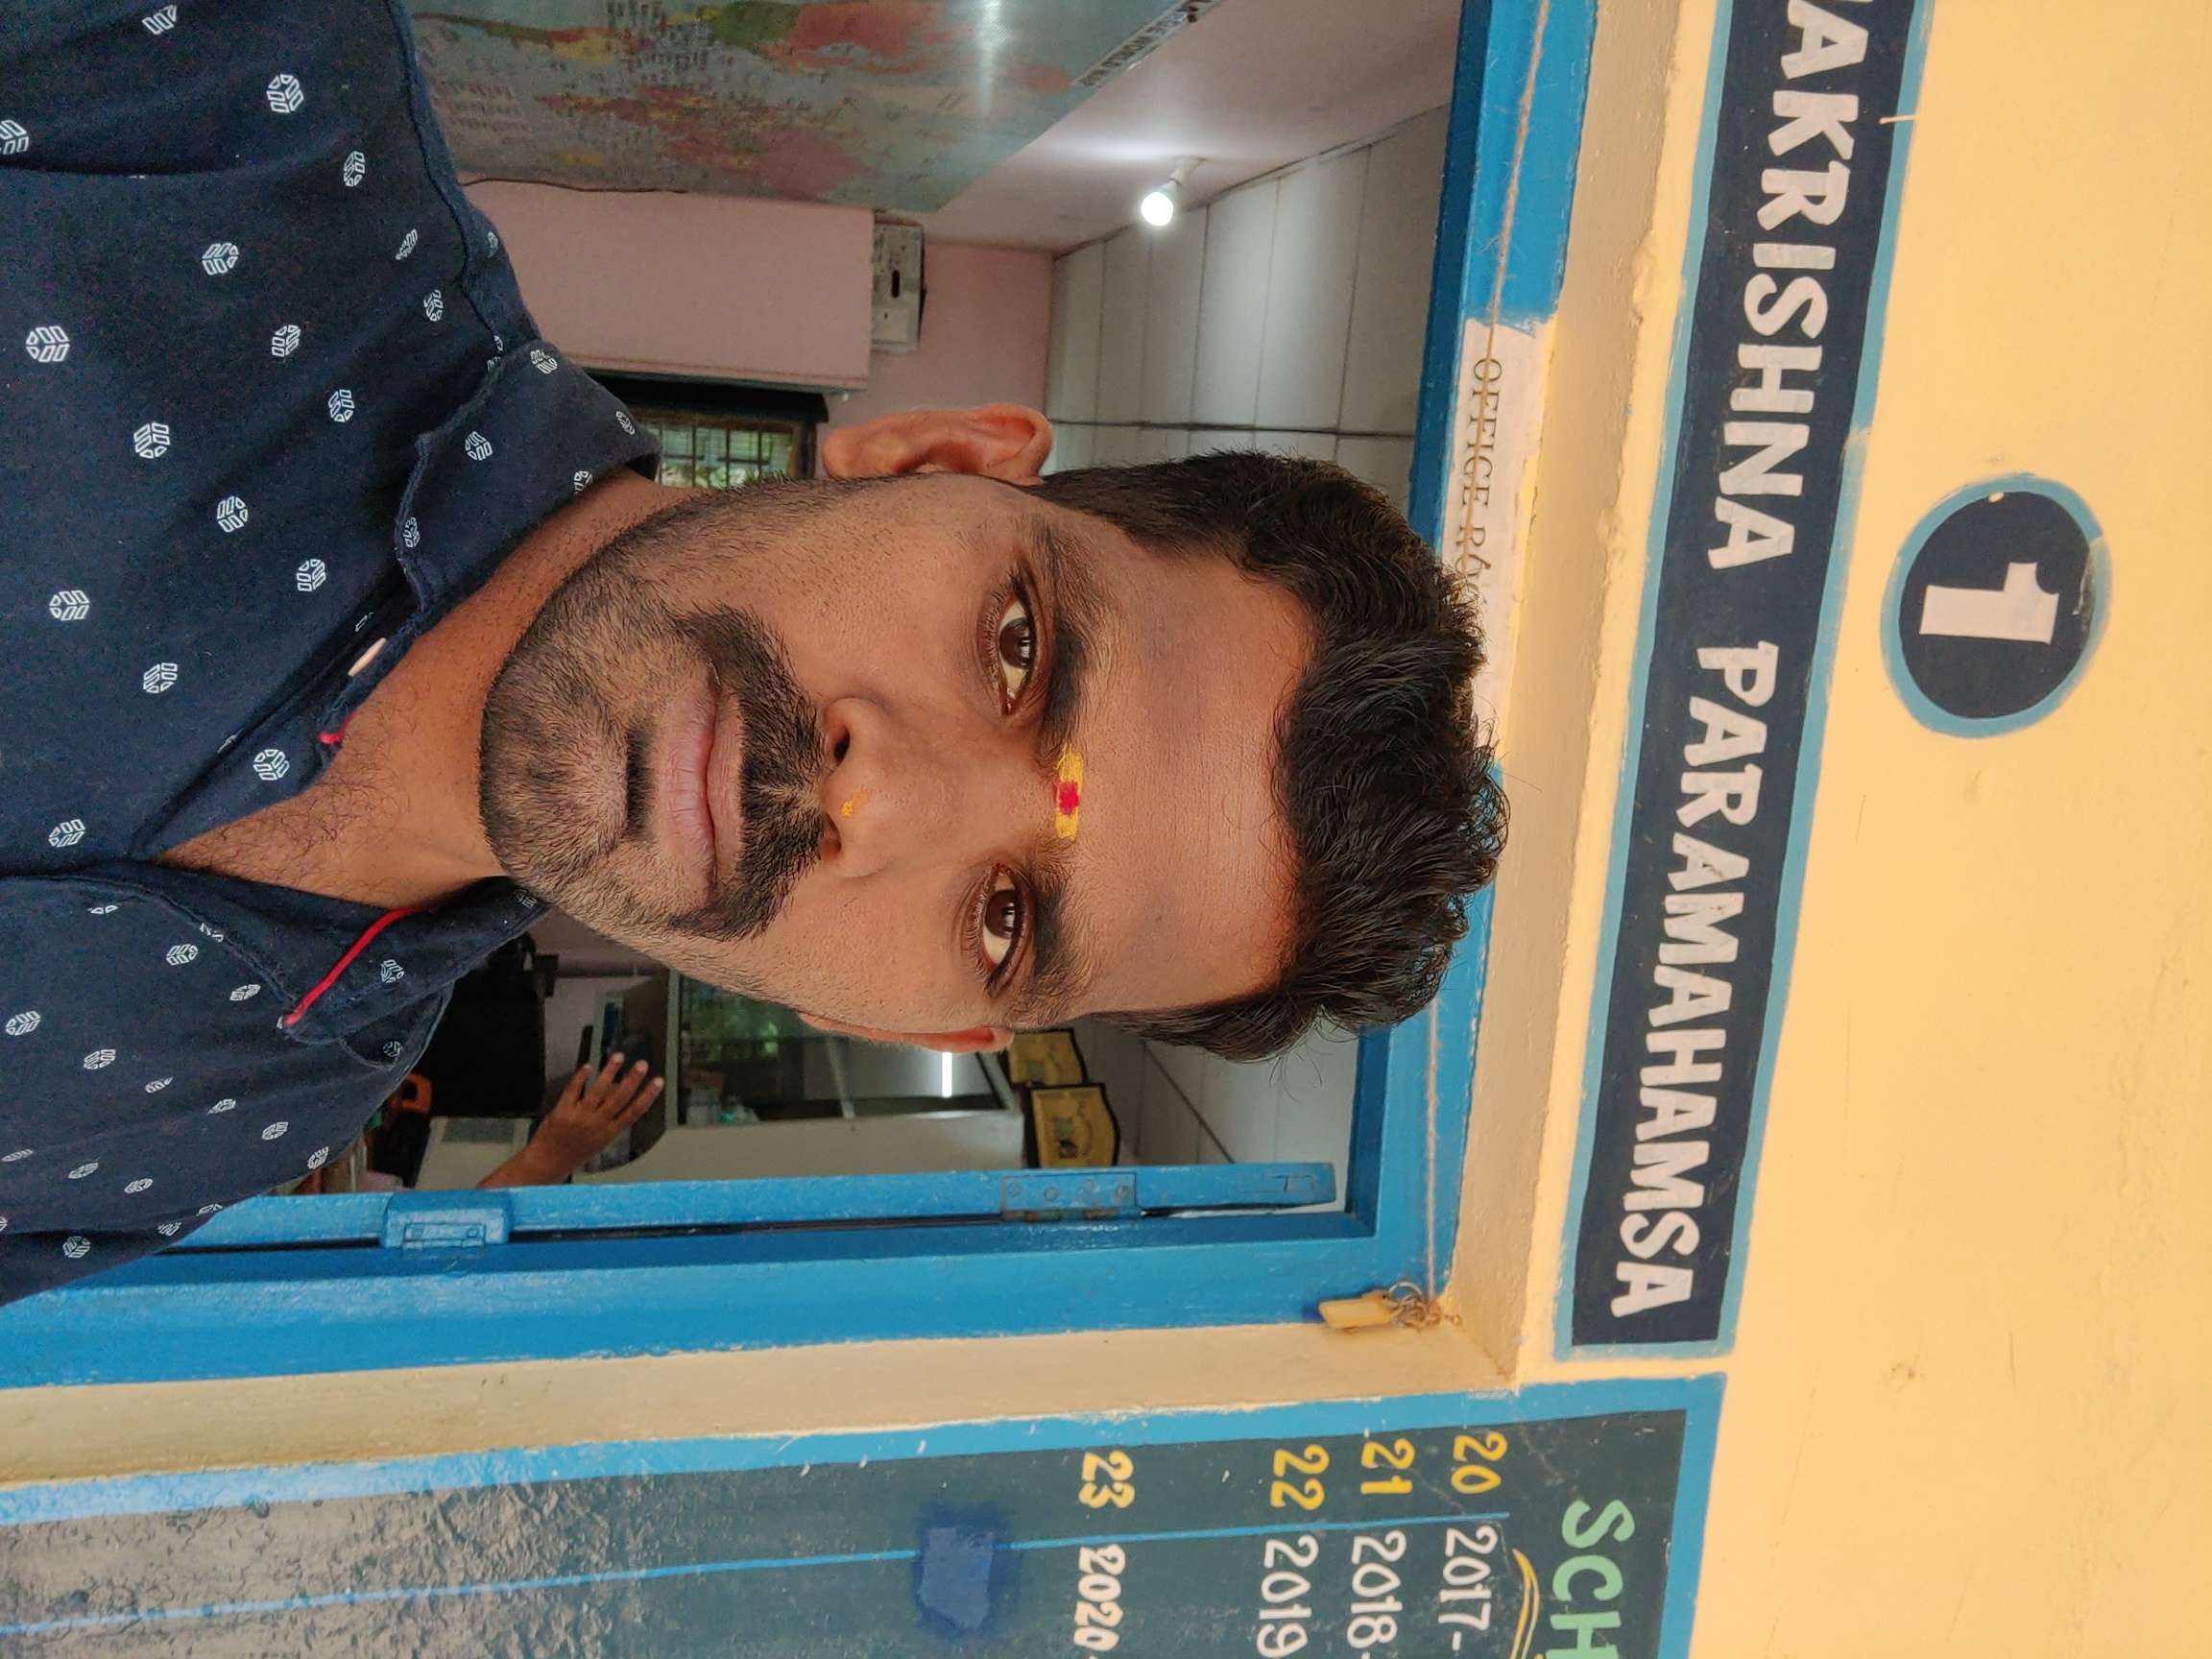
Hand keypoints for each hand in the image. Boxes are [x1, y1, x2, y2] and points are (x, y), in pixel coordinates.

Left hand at [478, 1053, 663, 1187]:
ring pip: (597, 1091)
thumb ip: (608, 1118)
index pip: (634, 1112)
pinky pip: (573, 1090)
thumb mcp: (598, 1140)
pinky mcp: (562, 1111)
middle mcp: (596, 1124)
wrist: (548, 1161)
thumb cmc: (575, 1152)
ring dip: (609, 1072)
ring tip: (618, 1057)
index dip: (648, 1096)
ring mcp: (579, 1116)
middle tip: (642, 1065)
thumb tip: (616, 1089)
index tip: (658, 1082)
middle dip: (632, 1080)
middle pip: (619, 1098)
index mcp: (609, 1133)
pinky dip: (580, 1077)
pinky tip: (587, 1066)